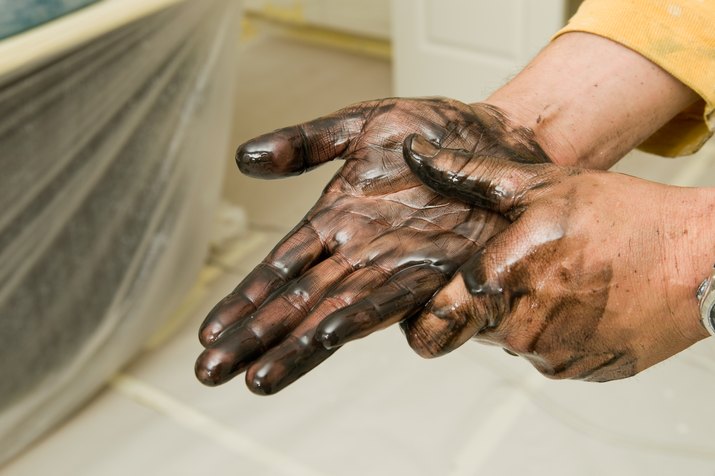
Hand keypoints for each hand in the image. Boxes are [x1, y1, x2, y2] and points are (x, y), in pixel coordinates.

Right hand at [195, 98, 548, 393]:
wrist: (498, 136)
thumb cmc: (432, 131)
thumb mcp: (362, 124)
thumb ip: (307, 143)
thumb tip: (244, 158)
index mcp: (336, 221)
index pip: (280, 268)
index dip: (245, 299)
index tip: (209, 331)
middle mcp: (360, 253)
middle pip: (297, 301)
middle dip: (255, 337)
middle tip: (209, 371)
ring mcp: (396, 266)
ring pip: (335, 313)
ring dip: (297, 345)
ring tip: (259, 377)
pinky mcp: (439, 271)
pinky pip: (395, 299)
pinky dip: (361, 317)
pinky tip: (330, 335)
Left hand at [402, 136, 711, 381]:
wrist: (702, 258)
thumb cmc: (625, 216)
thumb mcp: (543, 184)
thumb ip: (472, 176)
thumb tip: (418, 155)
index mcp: (500, 282)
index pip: (431, 325)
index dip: (426, 315)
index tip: (433, 304)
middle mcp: (520, 329)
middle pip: (475, 327)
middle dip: (487, 301)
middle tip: (525, 267)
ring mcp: (553, 356)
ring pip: (512, 340)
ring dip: (524, 314)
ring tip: (563, 277)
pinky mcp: (582, 371)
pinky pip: (548, 355)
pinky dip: (557, 331)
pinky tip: (585, 300)